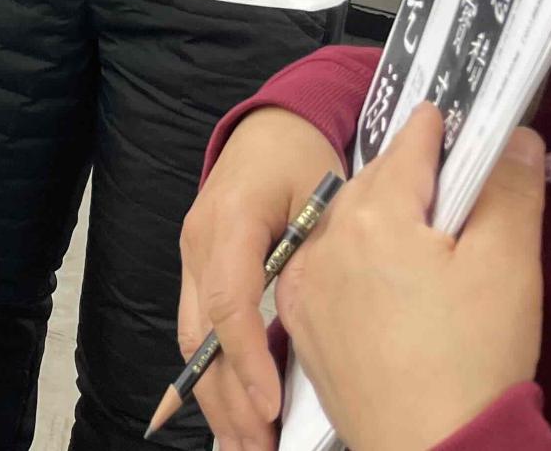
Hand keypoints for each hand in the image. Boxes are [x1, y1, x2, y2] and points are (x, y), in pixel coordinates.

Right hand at [178, 107, 345, 450]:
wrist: (268, 131)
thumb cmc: (302, 158)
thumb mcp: (326, 189)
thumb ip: (336, 239)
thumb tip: (359, 297)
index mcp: (230, 220)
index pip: (227, 298)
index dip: (246, 356)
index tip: (271, 404)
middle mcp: (200, 243)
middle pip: (199, 333)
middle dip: (226, 396)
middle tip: (258, 447)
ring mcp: (192, 259)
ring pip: (192, 341)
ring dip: (216, 397)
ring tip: (249, 446)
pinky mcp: (199, 274)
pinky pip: (199, 333)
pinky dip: (215, 378)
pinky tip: (234, 417)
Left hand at [276, 105, 544, 450]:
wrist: (434, 446)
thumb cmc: (473, 357)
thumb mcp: (508, 265)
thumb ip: (509, 190)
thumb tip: (515, 138)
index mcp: (377, 215)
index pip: (407, 149)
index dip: (430, 129)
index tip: (439, 114)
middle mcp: (327, 240)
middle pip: (371, 185)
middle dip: (402, 173)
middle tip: (435, 173)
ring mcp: (307, 284)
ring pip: (339, 225)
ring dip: (370, 216)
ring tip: (408, 229)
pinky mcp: (303, 323)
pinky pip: (319, 269)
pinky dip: (343, 258)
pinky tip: (370, 275)